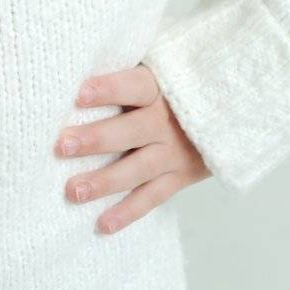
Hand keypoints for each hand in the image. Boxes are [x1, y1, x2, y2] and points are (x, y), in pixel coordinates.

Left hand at [54, 62, 210, 233]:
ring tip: (73, 191)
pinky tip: (102, 224)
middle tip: (62, 146)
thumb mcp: (158, 71)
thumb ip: (125, 73)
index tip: (79, 94)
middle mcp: (168, 122)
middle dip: (96, 139)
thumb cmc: (172, 86)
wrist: (228, 112)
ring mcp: (174, 153)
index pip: (134, 87)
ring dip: (105, 181)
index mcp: (160, 88)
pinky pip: (152, 197)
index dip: (109, 89)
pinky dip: (128, 212)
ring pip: (138, 169)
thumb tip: (75, 66)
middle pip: (131, 131)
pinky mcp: (179, 177)